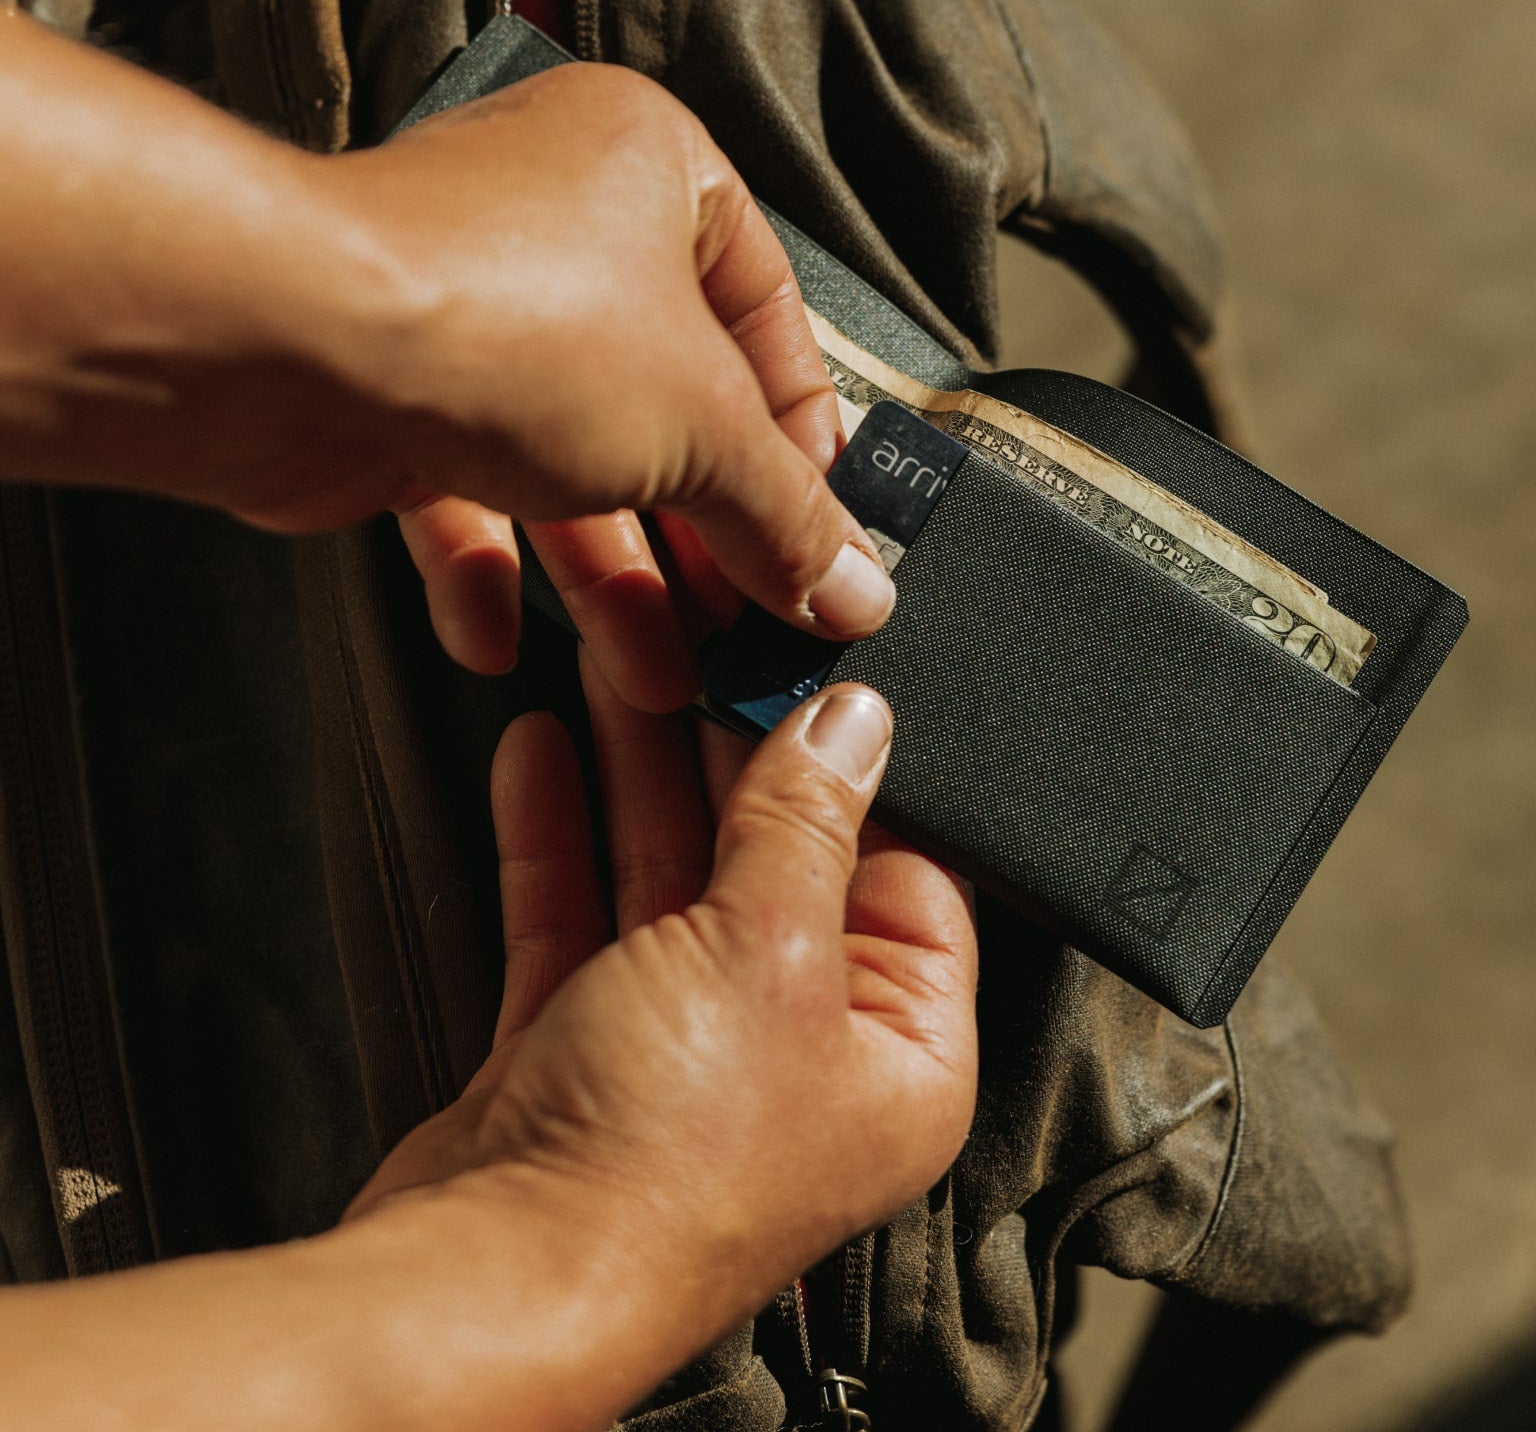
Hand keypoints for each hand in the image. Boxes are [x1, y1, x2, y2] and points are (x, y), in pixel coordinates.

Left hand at [0, 14, 890, 706]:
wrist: (282, 342)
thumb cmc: (497, 316)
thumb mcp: (701, 427)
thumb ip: (787, 515)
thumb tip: (856, 588)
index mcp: (654, 175)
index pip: (770, 319)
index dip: (802, 438)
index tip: (821, 531)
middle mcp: (561, 229)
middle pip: (668, 411)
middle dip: (702, 540)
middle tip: (743, 625)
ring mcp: (473, 311)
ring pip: (571, 466)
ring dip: (609, 584)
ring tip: (650, 677)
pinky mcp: (395, 390)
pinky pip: (466, 490)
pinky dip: (488, 572)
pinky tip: (500, 639)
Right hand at [349, 663, 977, 1345]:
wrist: (491, 1280)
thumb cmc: (659, 1172)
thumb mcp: (766, 948)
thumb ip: (807, 823)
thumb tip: (855, 725)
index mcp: (896, 1053)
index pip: (904, 876)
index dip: (861, 777)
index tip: (817, 684)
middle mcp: (799, 1053)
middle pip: (775, 863)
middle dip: (727, 754)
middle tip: (698, 654)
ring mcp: (684, 1048)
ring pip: (669, 875)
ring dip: (636, 771)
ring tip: (614, 669)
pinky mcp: (584, 1046)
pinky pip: (580, 914)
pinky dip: (559, 832)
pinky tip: (542, 751)